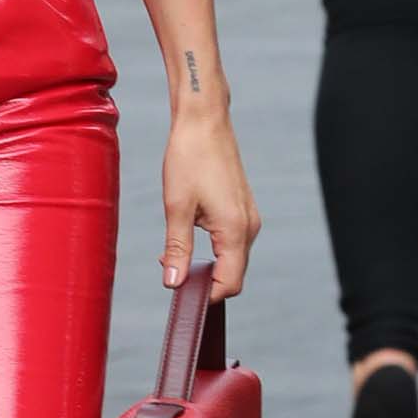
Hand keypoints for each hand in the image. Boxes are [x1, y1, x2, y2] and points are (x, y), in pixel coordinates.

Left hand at [162, 111, 259, 297]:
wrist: (204, 122)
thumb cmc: (190, 157)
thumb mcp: (177, 206)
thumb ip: (177, 248)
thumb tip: (173, 283)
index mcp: (235, 230)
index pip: (229, 284)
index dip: (205, 295)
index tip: (178, 292)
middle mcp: (249, 227)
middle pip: (233, 275)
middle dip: (203, 281)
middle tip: (169, 267)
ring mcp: (249, 217)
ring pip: (232, 259)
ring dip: (206, 264)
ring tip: (173, 252)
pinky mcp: (243, 209)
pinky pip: (232, 242)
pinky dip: (213, 249)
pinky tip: (188, 234)